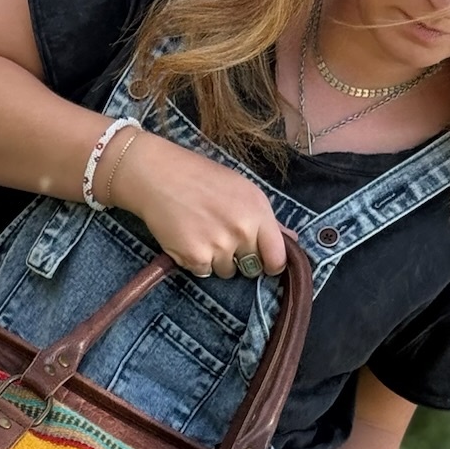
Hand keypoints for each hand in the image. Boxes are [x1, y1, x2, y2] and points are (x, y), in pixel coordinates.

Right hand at [114, 131, 288, 278]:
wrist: (159, 176)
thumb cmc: (201, 178)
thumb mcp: (241, 189)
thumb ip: (266, 219)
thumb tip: (291, 239)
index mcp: (257, 211)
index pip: (277, 256)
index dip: (272, 264)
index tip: (265, 263)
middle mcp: (241, 230)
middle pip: (252, 268)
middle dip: (241, 259)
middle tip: (223, 237)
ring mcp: (218, 246)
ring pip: (227, 272)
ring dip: (217, 260)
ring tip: (203, 233)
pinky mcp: (195, 257)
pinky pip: (204, 272)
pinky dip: (196, 260)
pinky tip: (189, 238)